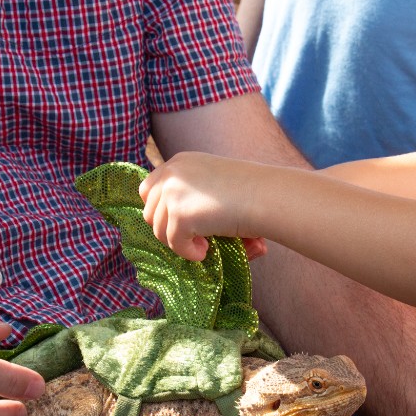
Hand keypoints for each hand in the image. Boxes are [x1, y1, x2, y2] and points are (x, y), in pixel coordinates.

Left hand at [139, 152, 264, 260]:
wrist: (266, 196)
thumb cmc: (251, 193)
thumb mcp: (213, 186)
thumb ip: (190, 199)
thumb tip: (174, 230)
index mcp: (179, 162)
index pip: (148, 190)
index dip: (160, 211)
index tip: (180, 224)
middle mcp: (172, 173)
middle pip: (149, 212)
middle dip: (167, 229)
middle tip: (195, 237)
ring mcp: (173, 193)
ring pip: (159, 231)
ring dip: (180, 242)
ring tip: (206, 244)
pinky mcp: (180, 215)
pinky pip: (174, 244)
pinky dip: (189, 253)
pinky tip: (207, 250)